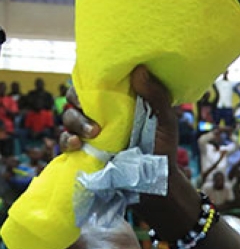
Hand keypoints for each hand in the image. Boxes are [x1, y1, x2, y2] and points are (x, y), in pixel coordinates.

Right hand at [60, 66, 178, 163]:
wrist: (158, 179)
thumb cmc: (163, 145)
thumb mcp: (165, 119)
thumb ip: (156, 95)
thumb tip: (139, 69)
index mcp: (116, 101)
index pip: (94, 83)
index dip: (88, 79)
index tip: (93, 82)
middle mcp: (99, 114)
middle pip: (75, 98)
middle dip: (77, 100)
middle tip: (90, 109)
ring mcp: (89, 133)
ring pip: (68, 118)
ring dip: (76, 122)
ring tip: (93, 133)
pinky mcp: (83, 151)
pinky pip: (65, 141)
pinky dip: (67, 140)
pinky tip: (77, 144)